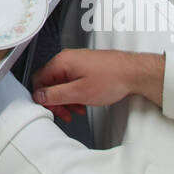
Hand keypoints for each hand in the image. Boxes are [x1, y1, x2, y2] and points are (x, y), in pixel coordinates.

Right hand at [32, 49, 163, 120]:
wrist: (134, 73)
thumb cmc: (112, 78)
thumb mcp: (79, 92)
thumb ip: (56, 95)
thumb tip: (39, 96)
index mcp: (62, 62)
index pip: (39, 79)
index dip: (42, 97)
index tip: (50, 109)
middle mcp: (67, 59)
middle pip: (50, 82)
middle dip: (56, 101)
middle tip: (64, 113)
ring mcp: (77, 62)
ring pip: (62, 83)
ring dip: (66, 100)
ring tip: (76, 110)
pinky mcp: (85, 66)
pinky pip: (72, 81)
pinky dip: (75, 94)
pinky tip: (83, 103)